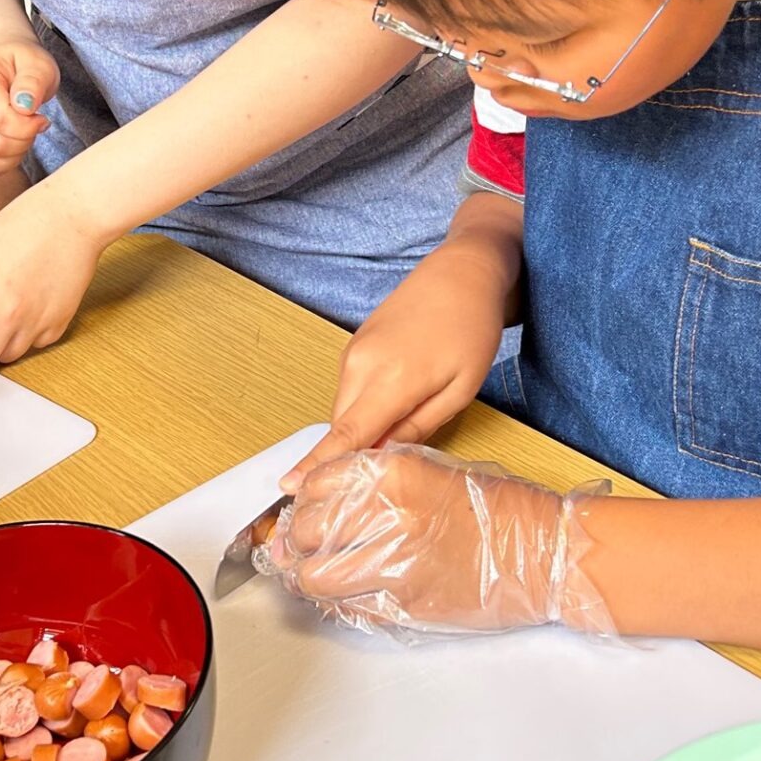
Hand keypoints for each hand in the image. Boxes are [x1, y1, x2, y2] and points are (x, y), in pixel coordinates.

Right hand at [0, 32, 58, 185]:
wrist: (2, 65)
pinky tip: (6, 154)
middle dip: (22, 143)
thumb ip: (33, 81)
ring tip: (20, 138)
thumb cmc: (20, 64)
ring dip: (11, 159)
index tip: (39, 119)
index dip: (25, 127)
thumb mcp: (37, 64)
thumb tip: (24, 104)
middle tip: (32, 128)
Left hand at [264, 445, 611, 638]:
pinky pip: (347, 607)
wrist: (542, 553)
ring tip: (312, 573)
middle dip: (298, 538)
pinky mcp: (404, 605)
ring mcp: (393, 564)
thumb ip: (378, 477)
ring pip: (315, 576)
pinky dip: (336, 602)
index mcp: (393, 473)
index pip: (316, 482)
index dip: (304, 498)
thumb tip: (322, 493)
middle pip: (306, 528)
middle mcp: (386, 515)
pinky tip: (343, 594)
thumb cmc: (496, 509)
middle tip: (301, 543)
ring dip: (307, 576)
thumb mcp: (433, 469)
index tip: (303, 507)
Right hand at [283, 251, 506, 490]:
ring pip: (345, 409)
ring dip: (362, 428)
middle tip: (378, 478)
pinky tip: (395, 402)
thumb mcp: (460, 389)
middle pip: (342, 427)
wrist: (461, 273)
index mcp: (390, 380)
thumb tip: (382, 456)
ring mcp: (353, 352)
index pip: (347, 433)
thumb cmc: (471, 331)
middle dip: (350, 454)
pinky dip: (363, 407)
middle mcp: (360, 366)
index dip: (318, 463)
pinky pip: (350, 390)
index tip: (289, 486)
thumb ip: (418, 427)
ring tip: (402, 428)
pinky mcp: (354, 345)